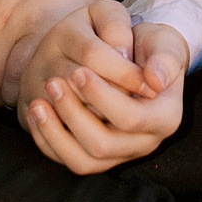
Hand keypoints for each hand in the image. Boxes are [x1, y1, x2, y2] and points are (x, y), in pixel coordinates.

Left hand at [22, 10, 187, 174]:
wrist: (136, 58)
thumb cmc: (150, 47)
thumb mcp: (163, 41)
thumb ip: (165, 55)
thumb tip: (155, 80)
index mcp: (166, 118)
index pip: (130, 118)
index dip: (101, 96)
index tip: (78, 69)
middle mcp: (145, 143)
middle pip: (103, 144)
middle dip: (74, 113)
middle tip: (53, 81)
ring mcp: (120, 154)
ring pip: (82, 160)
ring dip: (55, 132)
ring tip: (38, 101)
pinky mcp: (97, 157)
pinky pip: (67, 160)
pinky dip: (48, 140)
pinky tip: (36, 112)